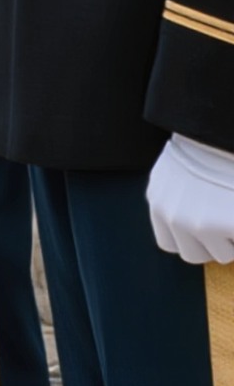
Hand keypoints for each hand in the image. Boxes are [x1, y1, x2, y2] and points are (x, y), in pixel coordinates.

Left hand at [148, 135, 233, 264]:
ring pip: (220, 254)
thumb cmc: (209, 150)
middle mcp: (172, 215)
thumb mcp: (177, 174)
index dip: (192, 240)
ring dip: (231, 239)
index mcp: (159, 202)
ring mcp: (198, 222)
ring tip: (232, 209)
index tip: (207, 228)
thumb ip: (176, 200)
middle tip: (226, 220)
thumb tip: (191, 229)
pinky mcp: (224, 224)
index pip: (169, 243)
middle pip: (193, 254)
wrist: (220, 131)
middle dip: (213, 244)